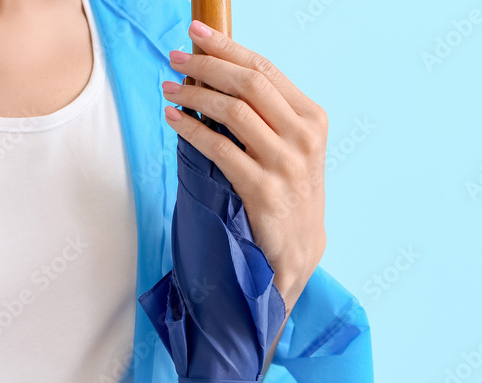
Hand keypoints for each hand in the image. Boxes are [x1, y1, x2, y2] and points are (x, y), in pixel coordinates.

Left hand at [162, 20, 328, 308]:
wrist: (297, 249)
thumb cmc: (287, 193)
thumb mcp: (291, 147)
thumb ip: (268, 114)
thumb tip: (221, 75)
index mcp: (312, 118)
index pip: (266, 69)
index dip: (228, 47)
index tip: (196, 33)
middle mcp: (303, 137)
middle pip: (248, 83)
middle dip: (207, 65)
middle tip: (175, 58)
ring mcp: (285, 164)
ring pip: (233, 112)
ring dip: (195, 94)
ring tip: (169, 88)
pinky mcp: (263, 190)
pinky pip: (220, 149)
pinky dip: (192, 129)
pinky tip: (174, 120)